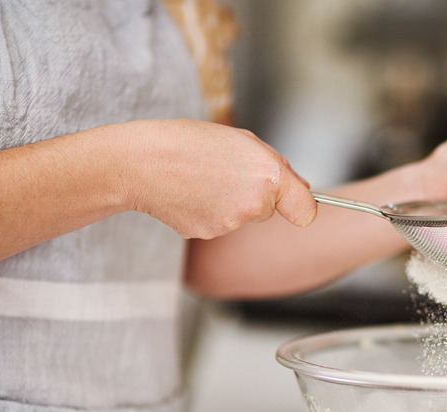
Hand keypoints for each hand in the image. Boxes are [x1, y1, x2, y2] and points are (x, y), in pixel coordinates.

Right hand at [120, 119, 316, 238]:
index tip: (295, 202)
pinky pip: (218, 224)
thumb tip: (299, 189)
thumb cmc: (189, 142)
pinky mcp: (207, 235)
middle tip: (226, 169)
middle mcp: (254, 206)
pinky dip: (209, 211)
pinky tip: (191, 193)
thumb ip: (277, 166)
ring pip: (242, 216)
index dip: (300, 205)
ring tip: (203, 177)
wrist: (140, 162)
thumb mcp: (243, 140)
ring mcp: (230, 225)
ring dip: (230, 201)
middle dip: (255, 193)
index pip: (306, 210)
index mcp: (269, 177)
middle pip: (268, 209)